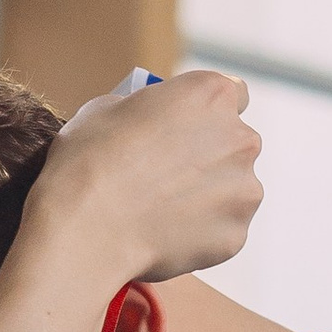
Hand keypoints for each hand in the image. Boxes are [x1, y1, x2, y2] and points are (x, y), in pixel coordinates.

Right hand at [31, 69, 260, 288]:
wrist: (86, 228)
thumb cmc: (89, 162)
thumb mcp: (108, 108)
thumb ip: (147, 109)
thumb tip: (151, 122)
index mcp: (212, 95)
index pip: (233, 94)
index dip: (207, 114)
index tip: (189, 128)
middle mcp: (240, 138)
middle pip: (236, 145)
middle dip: (210, 157)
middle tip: (169, 176)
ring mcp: (244, 189)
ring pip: (233, 190)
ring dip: (209, 197)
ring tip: (161, 211)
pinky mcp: (236, 234)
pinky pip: (223, 230)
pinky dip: (201, 234)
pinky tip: (164, 236)